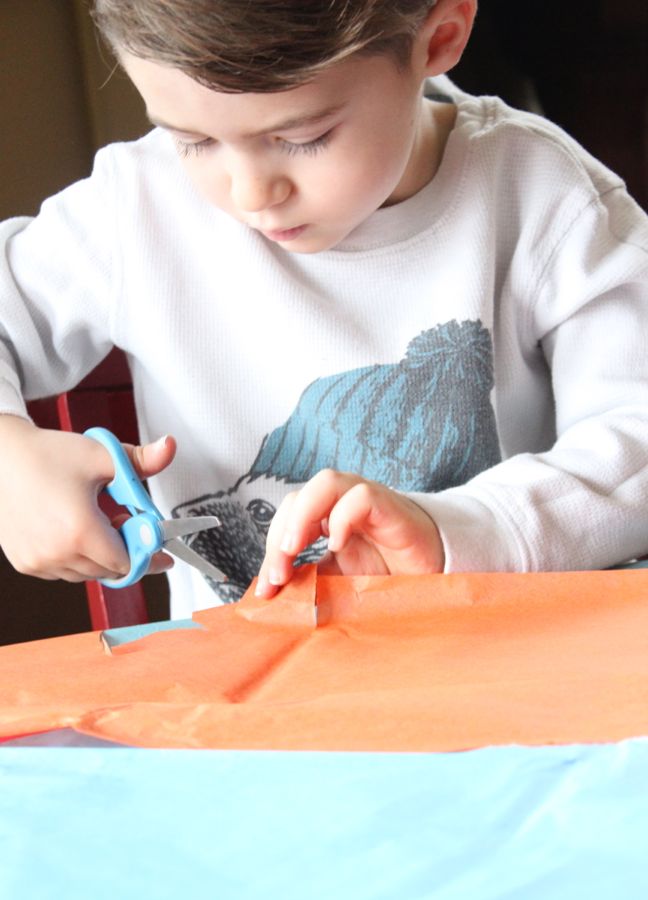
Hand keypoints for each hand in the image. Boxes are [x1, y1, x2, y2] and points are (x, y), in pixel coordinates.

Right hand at [0, 416, 175, 582]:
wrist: (0, 457)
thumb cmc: (47, 455)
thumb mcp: (102, 455)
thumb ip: (142, 460)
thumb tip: (170, 447)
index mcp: (80, 531)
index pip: (127, 563)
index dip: (145, 552)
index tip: (158, 546)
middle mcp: (57, 553)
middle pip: (109, 570)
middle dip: (124, 549)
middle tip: (123, 519)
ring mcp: (38, 562)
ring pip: (86, 573)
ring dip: (100, 555)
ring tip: (95, 520)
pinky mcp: (25, 563)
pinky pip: (63, 571)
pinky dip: (76, 557)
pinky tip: (73, 529)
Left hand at [255, 469, 444, 597]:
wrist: (434, 577)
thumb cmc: (387, 575)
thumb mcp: (338, 583)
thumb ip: (308, 582)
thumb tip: (271, 594)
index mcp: (326, 517)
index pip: (287, 516)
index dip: (270, 548)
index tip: (267, 587)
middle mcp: (343, 502)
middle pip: (298, 497)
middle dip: (280, 534)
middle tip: (278, 573)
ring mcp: (367, 500)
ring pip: (325, 482)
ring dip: (302, 517)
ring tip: (295, 551)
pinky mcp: (391, 508)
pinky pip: (361, 496)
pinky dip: (342, 518)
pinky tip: (337, 546)